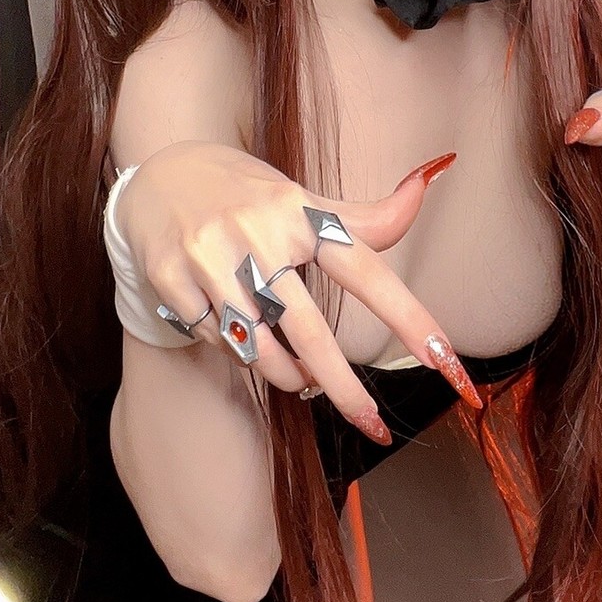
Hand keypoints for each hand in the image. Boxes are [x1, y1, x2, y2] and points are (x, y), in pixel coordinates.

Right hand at [117, 141, 481, 439]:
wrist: (158, 175)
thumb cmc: (246, 194)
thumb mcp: (301, 198)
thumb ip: (365, 214)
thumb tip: (431, 179)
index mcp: (297, 212)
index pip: (364, 269)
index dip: (406, 315)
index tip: (443, 358)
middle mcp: (255, 235)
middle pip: (310, 331)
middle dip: (345, 388)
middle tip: (374, 426)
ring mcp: (209, 259)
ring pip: (261, 348)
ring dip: (290, 376)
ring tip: (302, 377)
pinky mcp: (171, 281)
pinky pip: (219, 342)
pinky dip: (240, 352)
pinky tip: (243, 337)